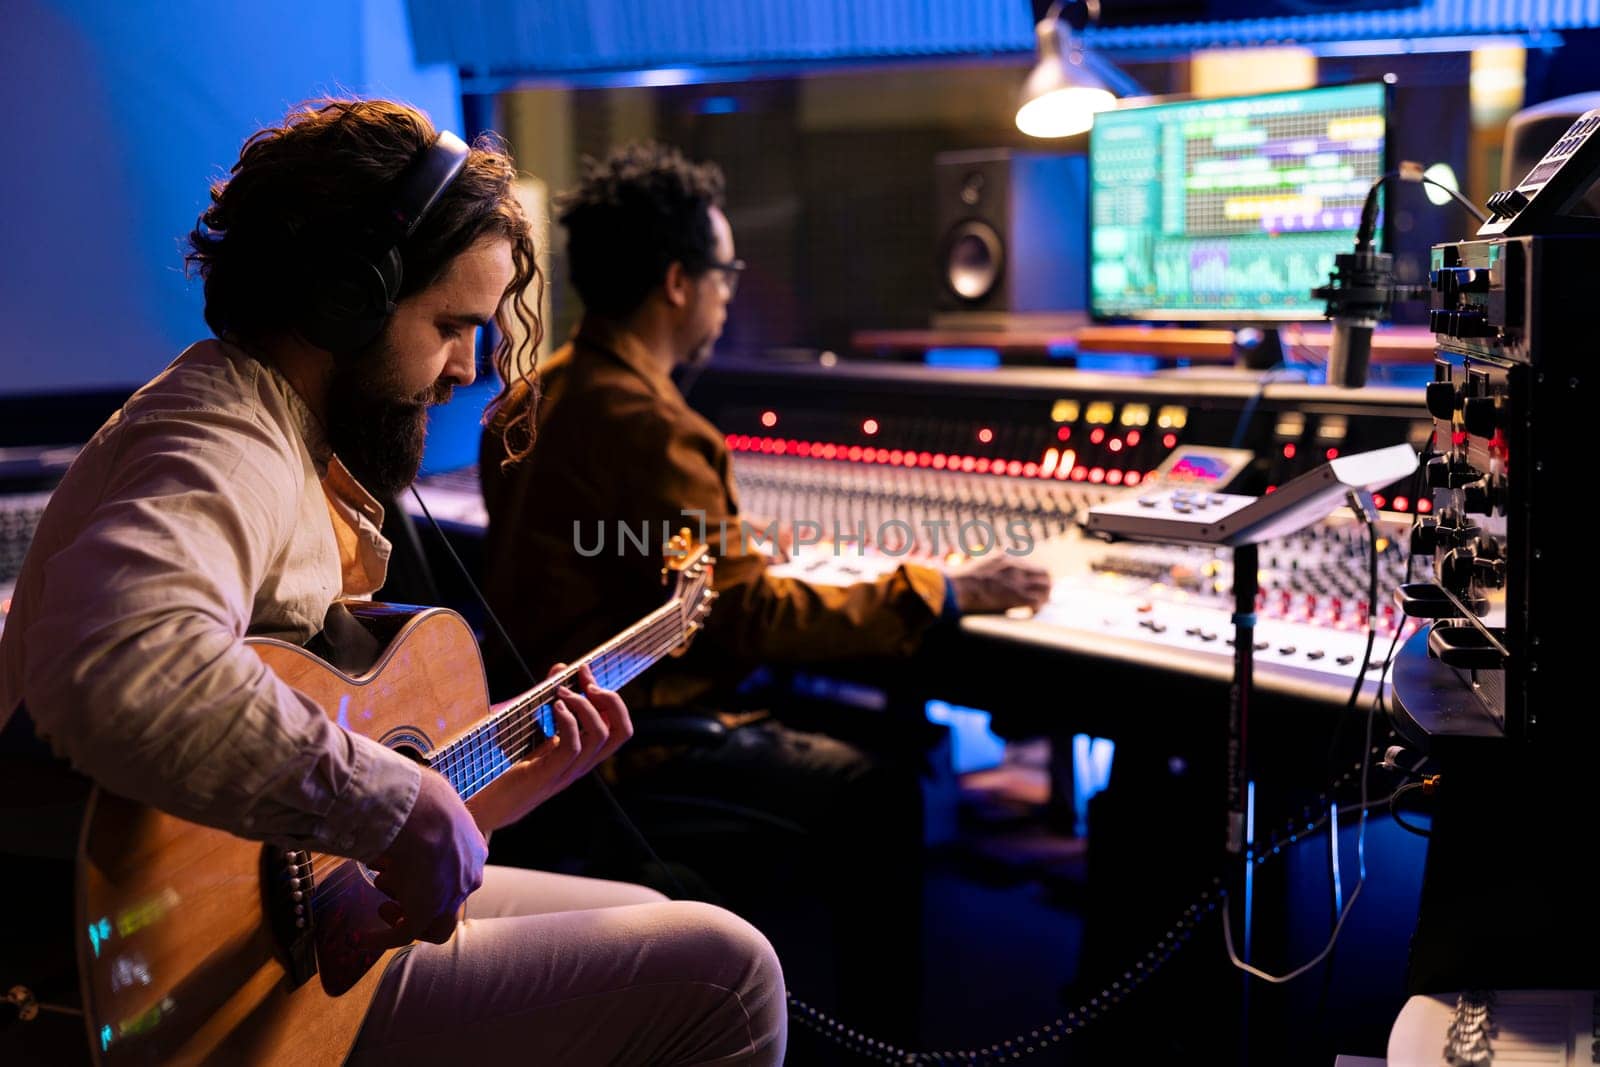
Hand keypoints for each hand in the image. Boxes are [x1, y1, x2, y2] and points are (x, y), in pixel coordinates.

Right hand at [367, 767, 486, 947]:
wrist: (424, 813)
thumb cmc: (425, 798)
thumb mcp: (430, 804)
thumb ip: (421, 815)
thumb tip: (398, 809)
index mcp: (474, 849)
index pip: (458, 871)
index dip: (433, 874)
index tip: (410, 867)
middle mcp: (468, 876)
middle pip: (447, 899)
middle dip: (418, 894)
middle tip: (392, 885)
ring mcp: (449, 897)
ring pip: (431, 922)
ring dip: (403, 913)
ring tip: (381, 897)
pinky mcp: (426, 913)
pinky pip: (403, 934)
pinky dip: (382, 938)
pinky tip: (363, 938)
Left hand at [466, 662, 633, 833]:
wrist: (481, 807)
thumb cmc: (503, 765)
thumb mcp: (529, 727)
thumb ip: (546, 699)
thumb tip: (561, 666)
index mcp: (581, 755)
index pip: (617, 726)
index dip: (610, 696)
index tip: (584, 671)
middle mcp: (580, 764)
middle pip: (621, 732)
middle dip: (611, 700)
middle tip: (586, 683)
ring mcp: (565, 772)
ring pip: (600, 736)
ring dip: (584, 706)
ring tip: (561, 693)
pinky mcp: (546, 776)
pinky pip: (573, 747)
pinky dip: (569, 722)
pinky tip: (554, 707)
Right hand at [948, 554, 1052, 614]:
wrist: (955, 587)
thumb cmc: (957, 580)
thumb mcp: (970, 565)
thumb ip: (976, 563)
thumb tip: (961, 557)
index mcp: (1004, 558)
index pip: (1030, 566)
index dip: (1033, 579)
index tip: (1029, 588)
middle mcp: (1014, 567)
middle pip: (1044, 574)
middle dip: (1044, 587)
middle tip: (1040, 598)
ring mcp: (1016, 581)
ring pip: (1045, 587)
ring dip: (1043, 598)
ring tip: (1037, 607)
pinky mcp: (1016, 595)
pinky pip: (1037, 601)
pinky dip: (1036, 608)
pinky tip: (1030, 613)